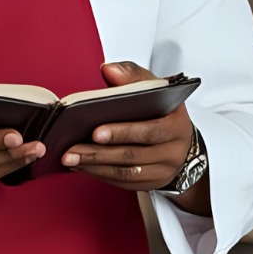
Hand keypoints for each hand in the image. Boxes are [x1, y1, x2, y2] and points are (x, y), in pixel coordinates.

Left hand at [61, 61, 196, 192]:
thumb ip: (132, 76)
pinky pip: (124, 181)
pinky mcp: (152, 183)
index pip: (149, 130)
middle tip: (71, 150)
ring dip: (95, 165)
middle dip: (98, 152)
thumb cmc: (163, 110)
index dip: (122, 132)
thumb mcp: (155, 88)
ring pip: (126, 172)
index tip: (95, 131)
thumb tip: (108, 69)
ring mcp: (163, 171)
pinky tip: (81, 165)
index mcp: (176, 125)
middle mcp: (173, 151)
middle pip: (132, 154)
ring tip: (70, 158)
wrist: (182, 140)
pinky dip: (100, 174)